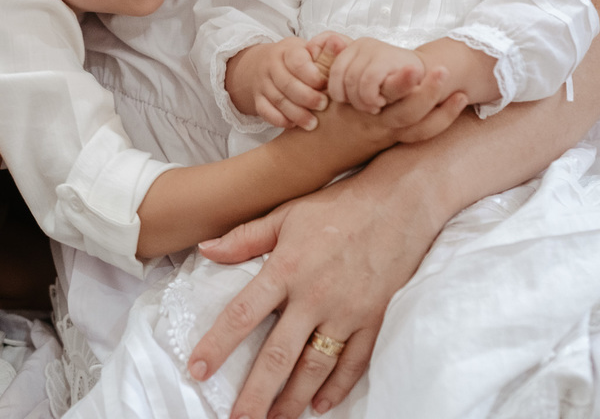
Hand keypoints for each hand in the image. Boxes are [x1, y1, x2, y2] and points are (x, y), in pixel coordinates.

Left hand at [189, 147, 451, 418]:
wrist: (401, 202)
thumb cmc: (340, 205)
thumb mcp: (287, 213)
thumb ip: (246, 237)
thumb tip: (205, 248)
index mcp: (286, 268)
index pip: (242, 314)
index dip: (218, 345)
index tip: (198, 370)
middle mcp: (314, 296)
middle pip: (278, 356)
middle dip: (255, 394)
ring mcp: (347, 311)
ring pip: (315, 368)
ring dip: (292, 399)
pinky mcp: (375, 319)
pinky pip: (354, 363)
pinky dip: (337, 388)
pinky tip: (321, 405)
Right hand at [227, 34, 346, 129]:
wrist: (262, 64)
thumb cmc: (298, 60)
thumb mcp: (309, 49)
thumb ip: (326, 49)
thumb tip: (338, 43)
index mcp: (287, 51)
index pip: (297, 62)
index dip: (313, 76)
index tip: (326, 84)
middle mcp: (271, 65)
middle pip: (287, 83)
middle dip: (307, 97)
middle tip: (323, 105)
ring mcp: (262, 83)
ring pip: (277, 100)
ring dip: (296, 114)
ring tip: (313, 124)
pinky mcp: (257, 99)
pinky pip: (265, 111)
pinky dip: (280, 120)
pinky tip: (294, 124)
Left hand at [328, 37, 426, 113]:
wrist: (429, 74)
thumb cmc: (390, 83)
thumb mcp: (363, 77)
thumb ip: (344, 76)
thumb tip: (319, 75)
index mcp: (352, 48)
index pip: (332, 72)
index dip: (337, 92)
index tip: (348, 102)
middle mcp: (362, 44)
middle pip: (341, 78)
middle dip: (350, 98)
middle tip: (366, 107)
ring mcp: (375, 49)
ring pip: (353, 82)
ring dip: (362, 100)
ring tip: (374, 106)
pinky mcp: (388, 58)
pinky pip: (369, 81)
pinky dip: (371, 97)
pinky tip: (380, 102)